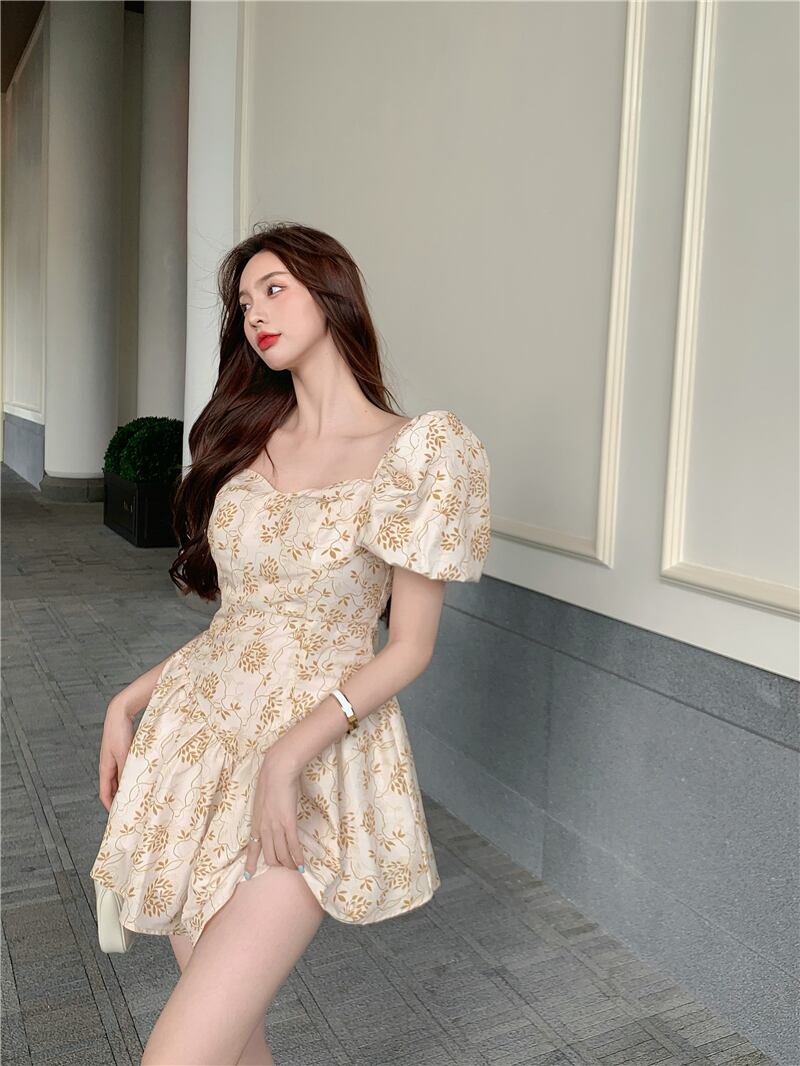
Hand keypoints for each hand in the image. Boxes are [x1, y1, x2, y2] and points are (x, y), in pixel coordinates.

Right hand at [97, 698, 135, 811]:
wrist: (120, 712)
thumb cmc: (120, 733)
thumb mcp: (125, 754)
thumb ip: (127, 770)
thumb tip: (130, 787)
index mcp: (105, 768)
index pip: (105, 793)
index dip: (110, 806)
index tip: (118, 817)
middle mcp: (108, 765)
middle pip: (112, 788)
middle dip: (119, 799)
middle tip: (130, 810)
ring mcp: (115, 758)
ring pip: (120, 779)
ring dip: (126, 787)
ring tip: (137, 797)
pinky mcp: (123, 752)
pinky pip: (126, 769)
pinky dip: (131, 776)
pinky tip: (141, 778)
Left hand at [243, 749, 304, 878]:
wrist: (277, 772)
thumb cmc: (270, 781)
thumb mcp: (261, 800)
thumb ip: (264, 811)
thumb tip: (269, 815)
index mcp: (256, 822)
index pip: (252, 848)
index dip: (250, 863)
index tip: (248, 876)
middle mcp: (264, 828)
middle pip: (268, 855)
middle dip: (275, 864)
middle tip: (283, 869)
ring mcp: (276, 827)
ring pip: (281, 854)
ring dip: (288, 864)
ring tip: (294, 870)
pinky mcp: (288, 823)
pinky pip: (293, 846)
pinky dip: (297, 858)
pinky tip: (301, 865)